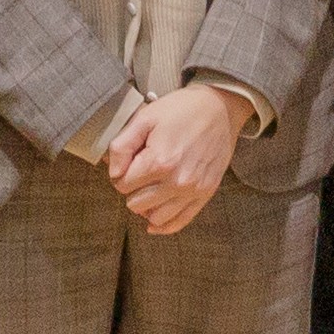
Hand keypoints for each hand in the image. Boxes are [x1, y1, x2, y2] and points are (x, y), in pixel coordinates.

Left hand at [101, 82, 248, 234]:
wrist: (220, 108)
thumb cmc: (181, 110)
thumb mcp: (145, 118)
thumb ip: (122, 146)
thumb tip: (113, 173)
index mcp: (159, 161)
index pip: (122, 184)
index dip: (120, 173)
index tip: (129, 163)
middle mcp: (177, 181)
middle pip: (135, 204)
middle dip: (132, 190)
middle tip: (139, 173)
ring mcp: (193, 191)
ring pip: (155, 217)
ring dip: (146, 206)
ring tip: (149, 189)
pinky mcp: (205, 194)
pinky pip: (179, 222)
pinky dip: (164, 224)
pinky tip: (154, 218)